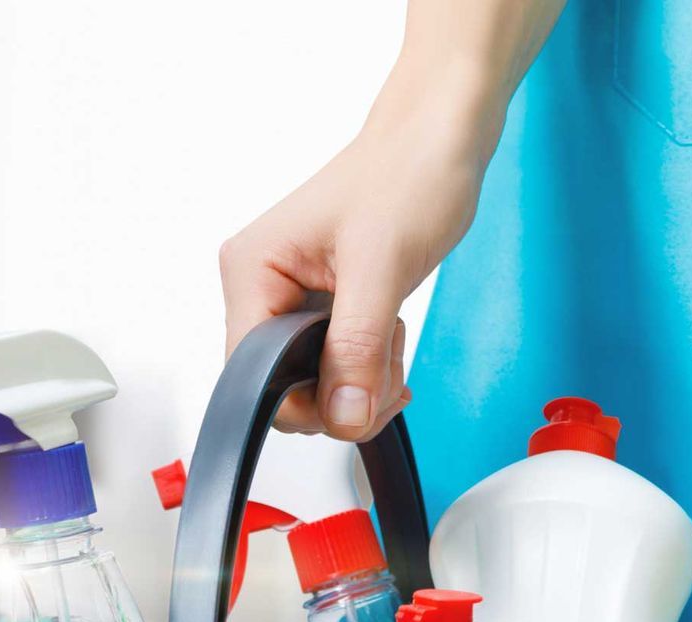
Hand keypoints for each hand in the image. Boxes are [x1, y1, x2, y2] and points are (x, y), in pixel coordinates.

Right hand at [219, 3, 560, 439]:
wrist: (442, 135)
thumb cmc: (408, 172)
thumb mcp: (381, 268)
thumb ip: (355, 350)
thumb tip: (343, 416)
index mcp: (251, 271)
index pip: (249, 376)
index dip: (301, 402)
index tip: (356, 398)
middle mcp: (260, 285)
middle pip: (279, 386)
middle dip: (339, 393)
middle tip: (386, 370)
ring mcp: (289, 295)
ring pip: (310, 379)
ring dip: (359, 378)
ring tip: (391, 335)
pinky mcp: (320, 301)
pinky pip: (332, 361)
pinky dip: (366, 363)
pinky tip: (389, 332)